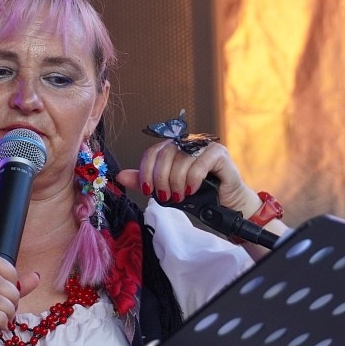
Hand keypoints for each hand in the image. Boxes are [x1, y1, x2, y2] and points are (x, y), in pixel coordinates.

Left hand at [114, 140, 260, 215]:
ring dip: (177, 183)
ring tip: (181, 196)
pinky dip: (193, 180)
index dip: (146, 172)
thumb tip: (120, 176)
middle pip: (165, 155)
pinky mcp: (218, 152)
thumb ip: (146, 182)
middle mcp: (187, 142)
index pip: (152, 152)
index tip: (148, 191)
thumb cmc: (198, 194)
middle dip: (162, 180)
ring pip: (181, 160)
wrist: (225, 203)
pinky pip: (199, 163)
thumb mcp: (167, 190)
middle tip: (166, 197)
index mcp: (173, 147)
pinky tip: (193, 190)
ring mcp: (203, 145)